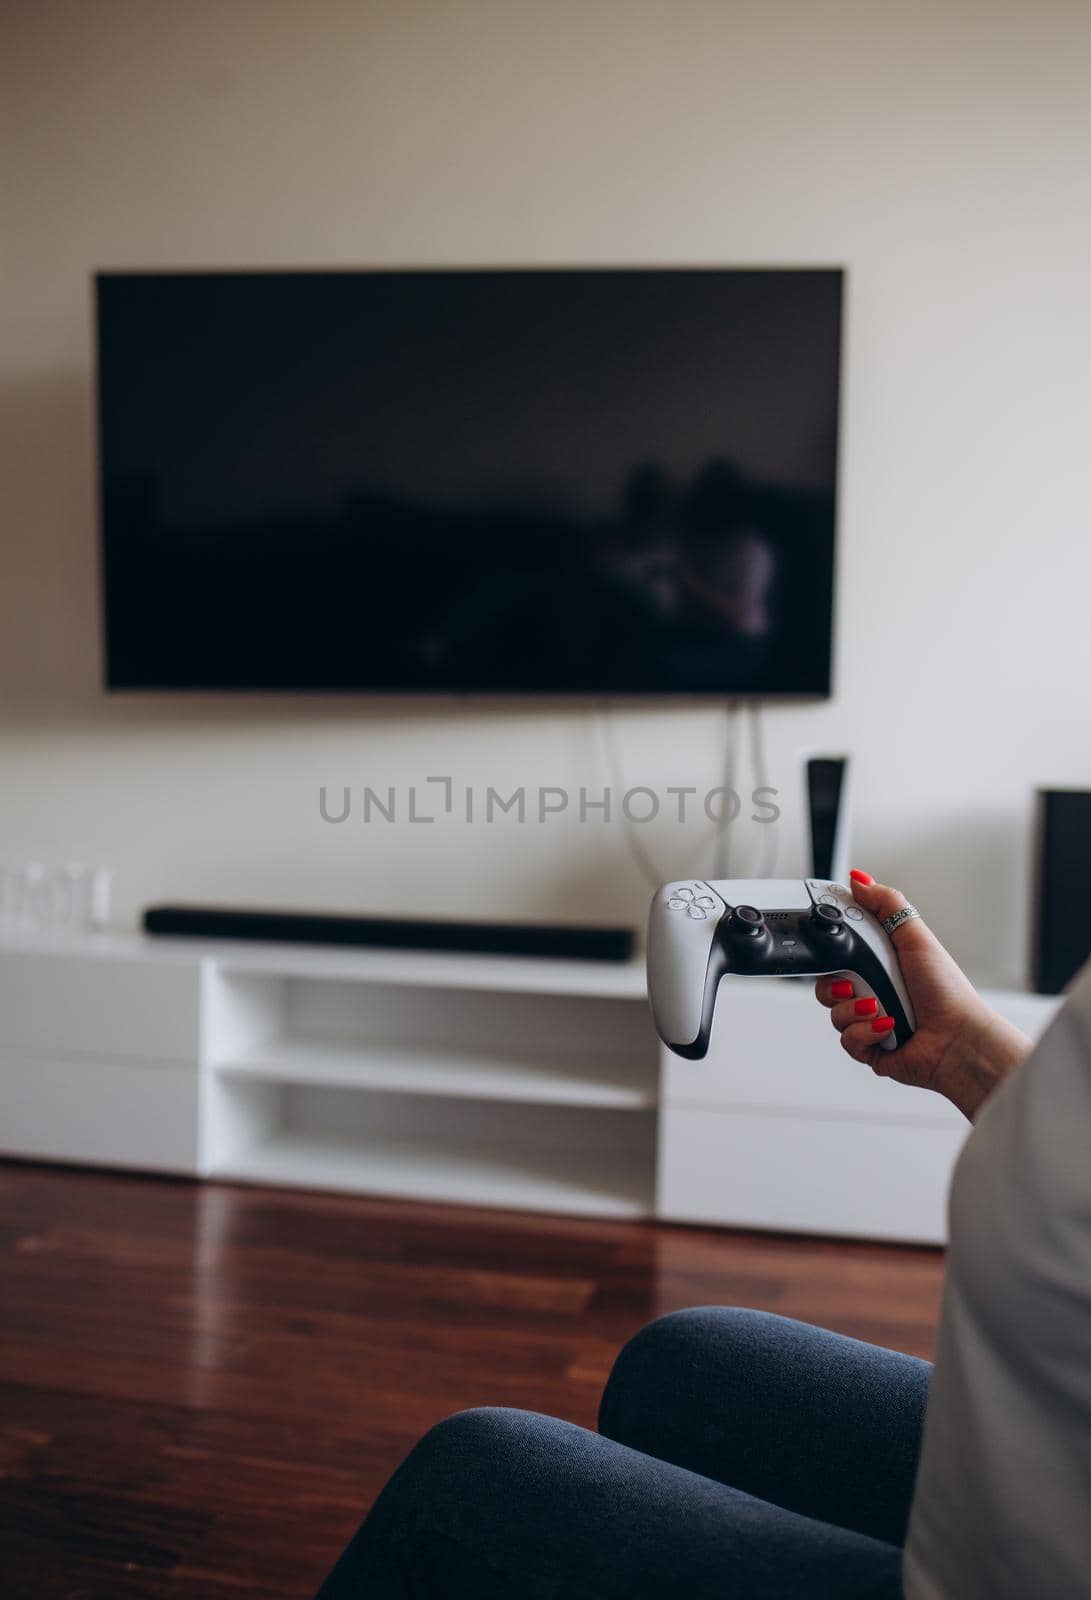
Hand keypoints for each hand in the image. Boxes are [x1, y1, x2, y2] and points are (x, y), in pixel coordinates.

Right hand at [814, 871, 1032, 1120]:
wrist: (957, 1038)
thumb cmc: (947, 991)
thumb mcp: (915, 937)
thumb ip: (887, 904)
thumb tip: (859, 879)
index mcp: (880, 962)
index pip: (839, 949)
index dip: (831, 947)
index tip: (833, 944)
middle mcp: (872, 989)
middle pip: (827, 981)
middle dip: (838, 982)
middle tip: (856, 980)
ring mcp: (868, 1019)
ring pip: (833, 1012)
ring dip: (855, 1009)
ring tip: (880, 1007)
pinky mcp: (869, 1046)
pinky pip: (846, 1039)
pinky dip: (865, 1033)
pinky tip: (887, 1027)